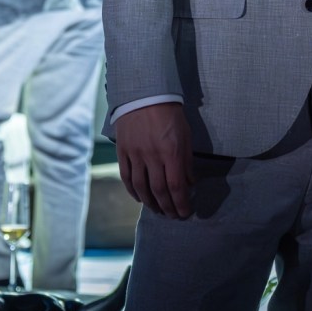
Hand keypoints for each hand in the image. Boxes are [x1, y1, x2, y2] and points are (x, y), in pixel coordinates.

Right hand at [114, 102, 194, 218]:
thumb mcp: (185, 135)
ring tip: (158, 210)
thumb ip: (186, 161)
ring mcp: (135, 154)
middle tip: (173, 216)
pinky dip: (133, 191)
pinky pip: (126, 177)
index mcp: (171, 152)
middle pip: (159, 191)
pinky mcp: (123, 151)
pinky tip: (140, 198)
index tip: (186, 212)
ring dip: (150, 203)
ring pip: (141, 188)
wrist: (143, 94)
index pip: (176, 187)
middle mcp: (152, 156)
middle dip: (168, 208)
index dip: (181, 203)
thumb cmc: (169, 114)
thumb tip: (189, 184)